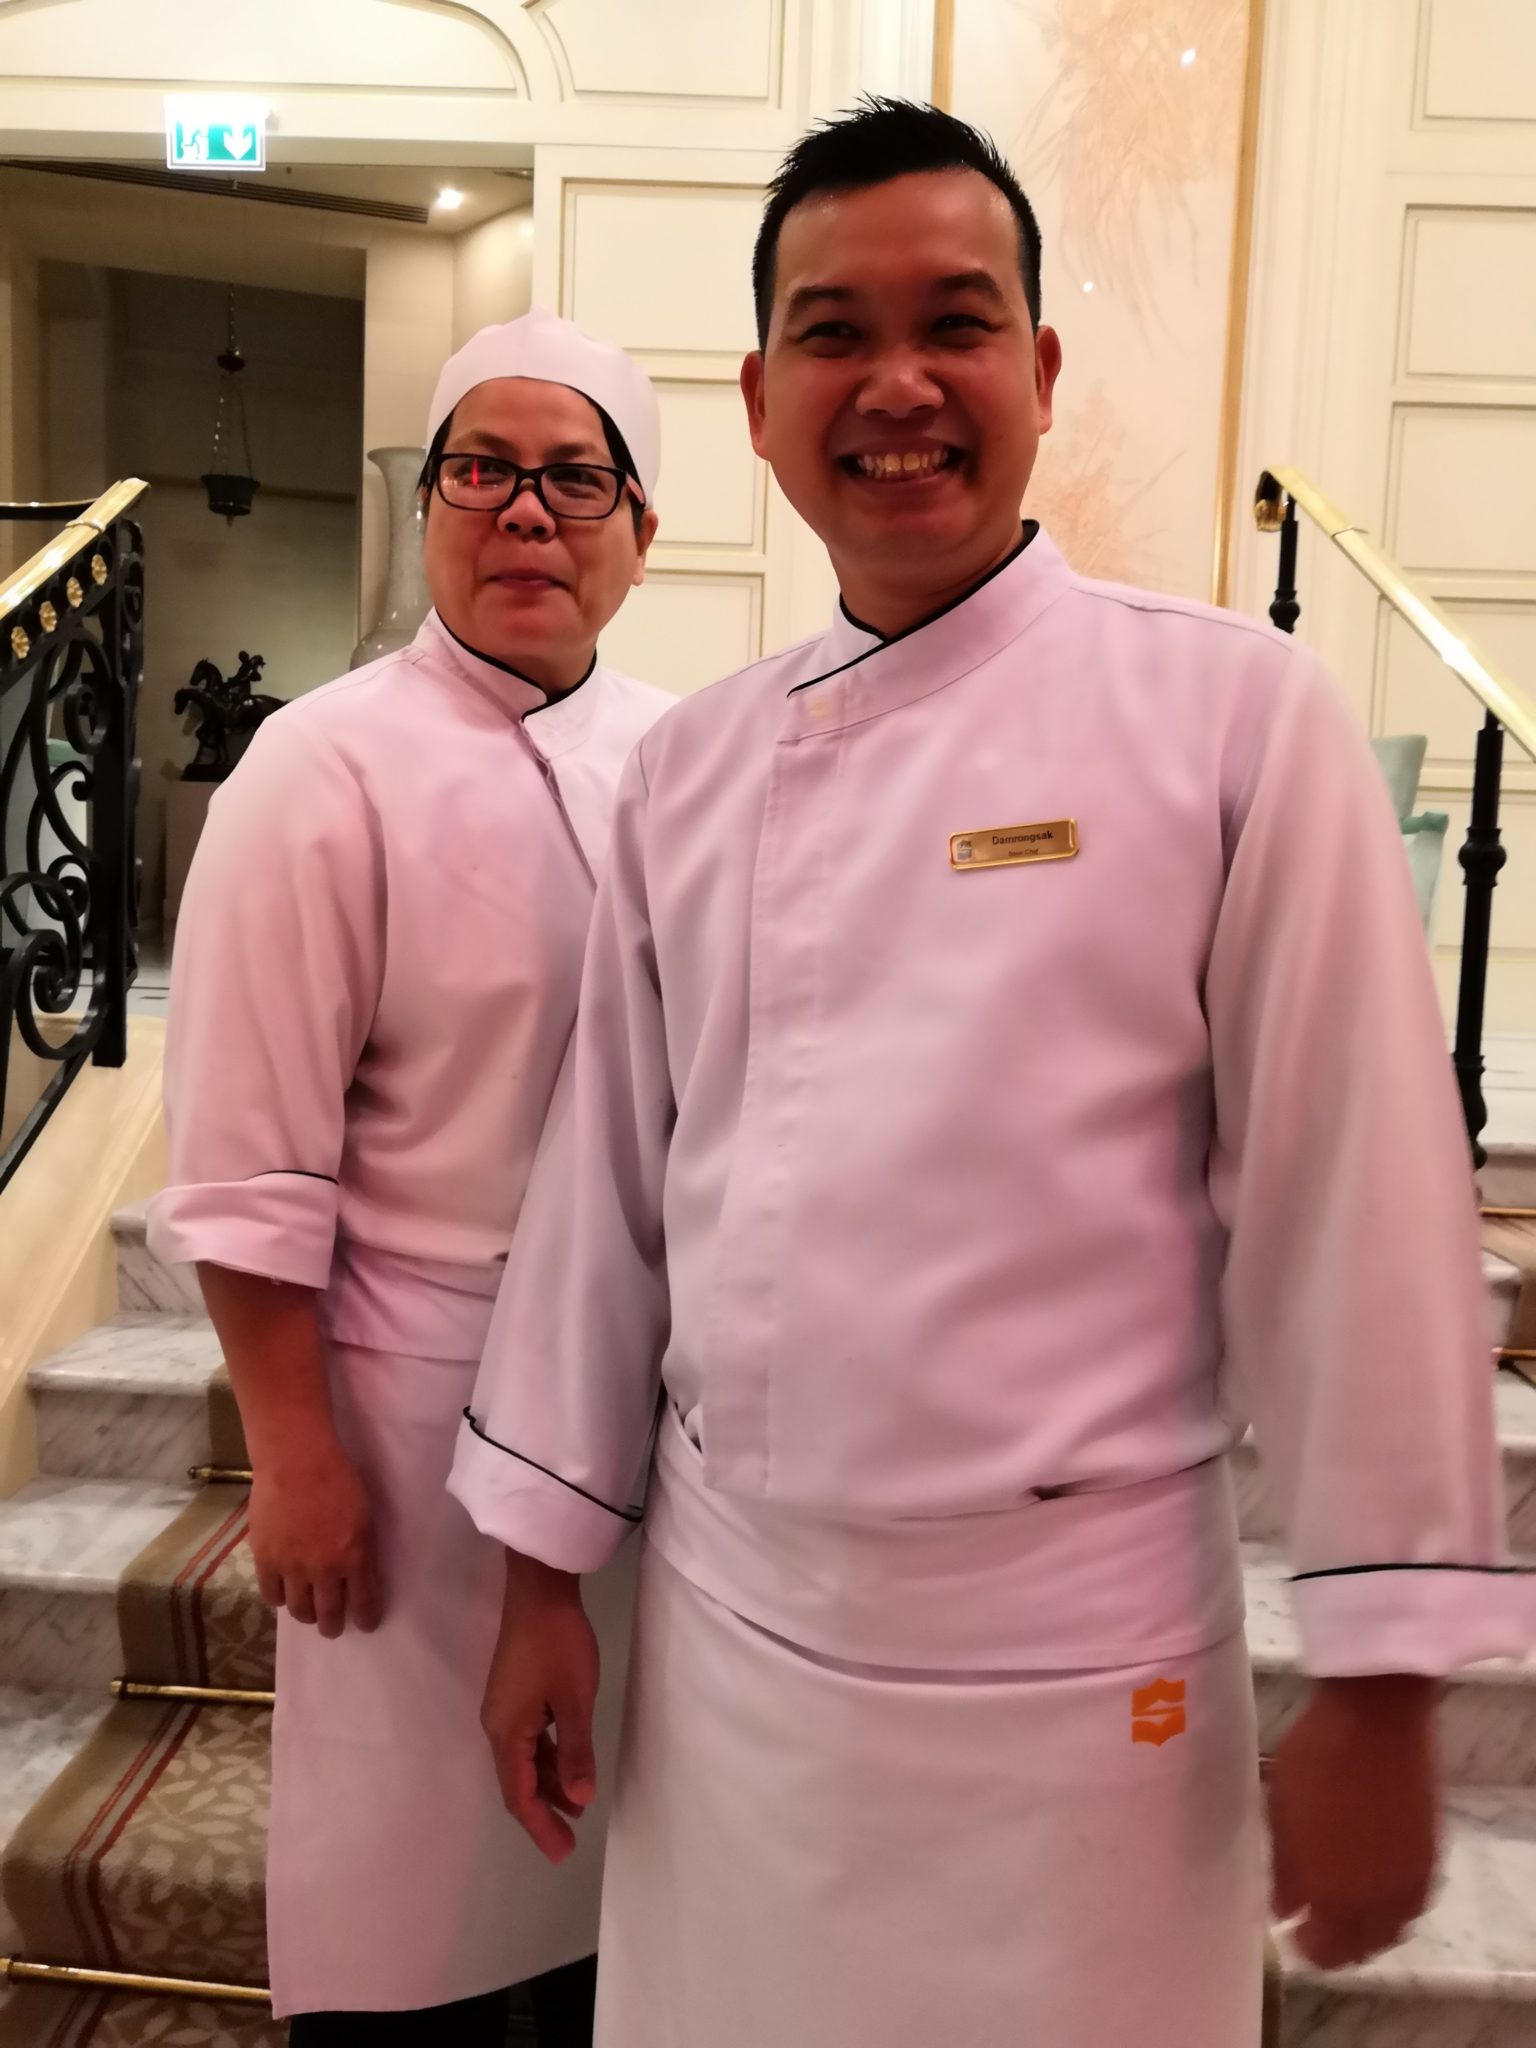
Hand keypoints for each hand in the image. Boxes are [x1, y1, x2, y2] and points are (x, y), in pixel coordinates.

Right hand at [248, 1438, 380, 1638]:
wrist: (296, 1460)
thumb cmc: (337, 1478)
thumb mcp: (364, 1514)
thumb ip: (361, 1547)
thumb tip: (358, 1571)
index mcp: (354, 1556)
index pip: (363, 1601)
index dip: (365, 1617)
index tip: (366, 1624)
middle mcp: (324, 1569)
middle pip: (328, 1613)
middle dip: (333, 1625)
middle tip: (333, 1628)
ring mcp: (292, 1567)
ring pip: (299, 1609)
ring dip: (306, 1615)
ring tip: (308, 1614)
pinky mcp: (265, 1560)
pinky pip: (271, 1594)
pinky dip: (279, 1598)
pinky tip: (284, 1594)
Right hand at [482, 1555, 599, 1863]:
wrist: (539, 1590)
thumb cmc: (558, 1645)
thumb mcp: (574, 1700)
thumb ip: (575, 1750)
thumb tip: (579, 1798)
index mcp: (506, 1732)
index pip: (518, 1795)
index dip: (540, 1827)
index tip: (562, 1852)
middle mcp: (497, 1726)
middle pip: (516, 1782)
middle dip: (542, 1812)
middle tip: (568, 1841)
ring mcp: (504, 1708)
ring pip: (524, 1760)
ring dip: (548, 1784)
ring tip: (577, 1805)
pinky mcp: (514, 1693)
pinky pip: (527, 1740)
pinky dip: (547, 1758)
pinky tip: (568, 1763)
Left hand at [1267, 1675, 1439, 1968]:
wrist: (1377, 1716)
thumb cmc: (1317, 1758)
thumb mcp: (1281, 1812)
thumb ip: (1284, 1871)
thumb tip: (1284, 1910)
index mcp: (1337, 1895)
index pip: (1323, 1951)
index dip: (1304, 1945)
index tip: (1290, 1929)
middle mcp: (1380, 1902)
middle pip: (1362, 1947)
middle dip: (1337, 1943)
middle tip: (1315, 1920)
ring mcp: (1410, 1880)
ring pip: (1391, 1928)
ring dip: (1368, 1927)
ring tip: (1343, 1903)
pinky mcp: (1430, 1856)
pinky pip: (1411, 1902)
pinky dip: (1392, 1905)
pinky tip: (1373, 1883)